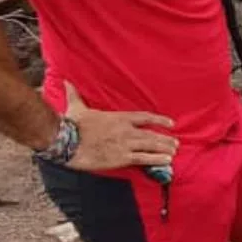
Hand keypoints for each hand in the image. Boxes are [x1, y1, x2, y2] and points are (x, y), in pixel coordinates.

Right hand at [63, 81, 177, 171]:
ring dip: (164, 149)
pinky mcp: (121, 158)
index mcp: (119, 117)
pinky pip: (143, 159)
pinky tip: (166, 161)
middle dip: (165, 139)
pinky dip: (156, 159)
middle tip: (176, 143)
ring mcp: (125, 144)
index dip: (159, 120)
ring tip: (174, 152)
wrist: (66, 140)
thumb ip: (75, 95)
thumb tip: (65, 81)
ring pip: (150, 146)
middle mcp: (126, 130)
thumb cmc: (72, 124)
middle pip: (151, 134)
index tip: (171, 123)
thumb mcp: (77, 107)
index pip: (145, 117)